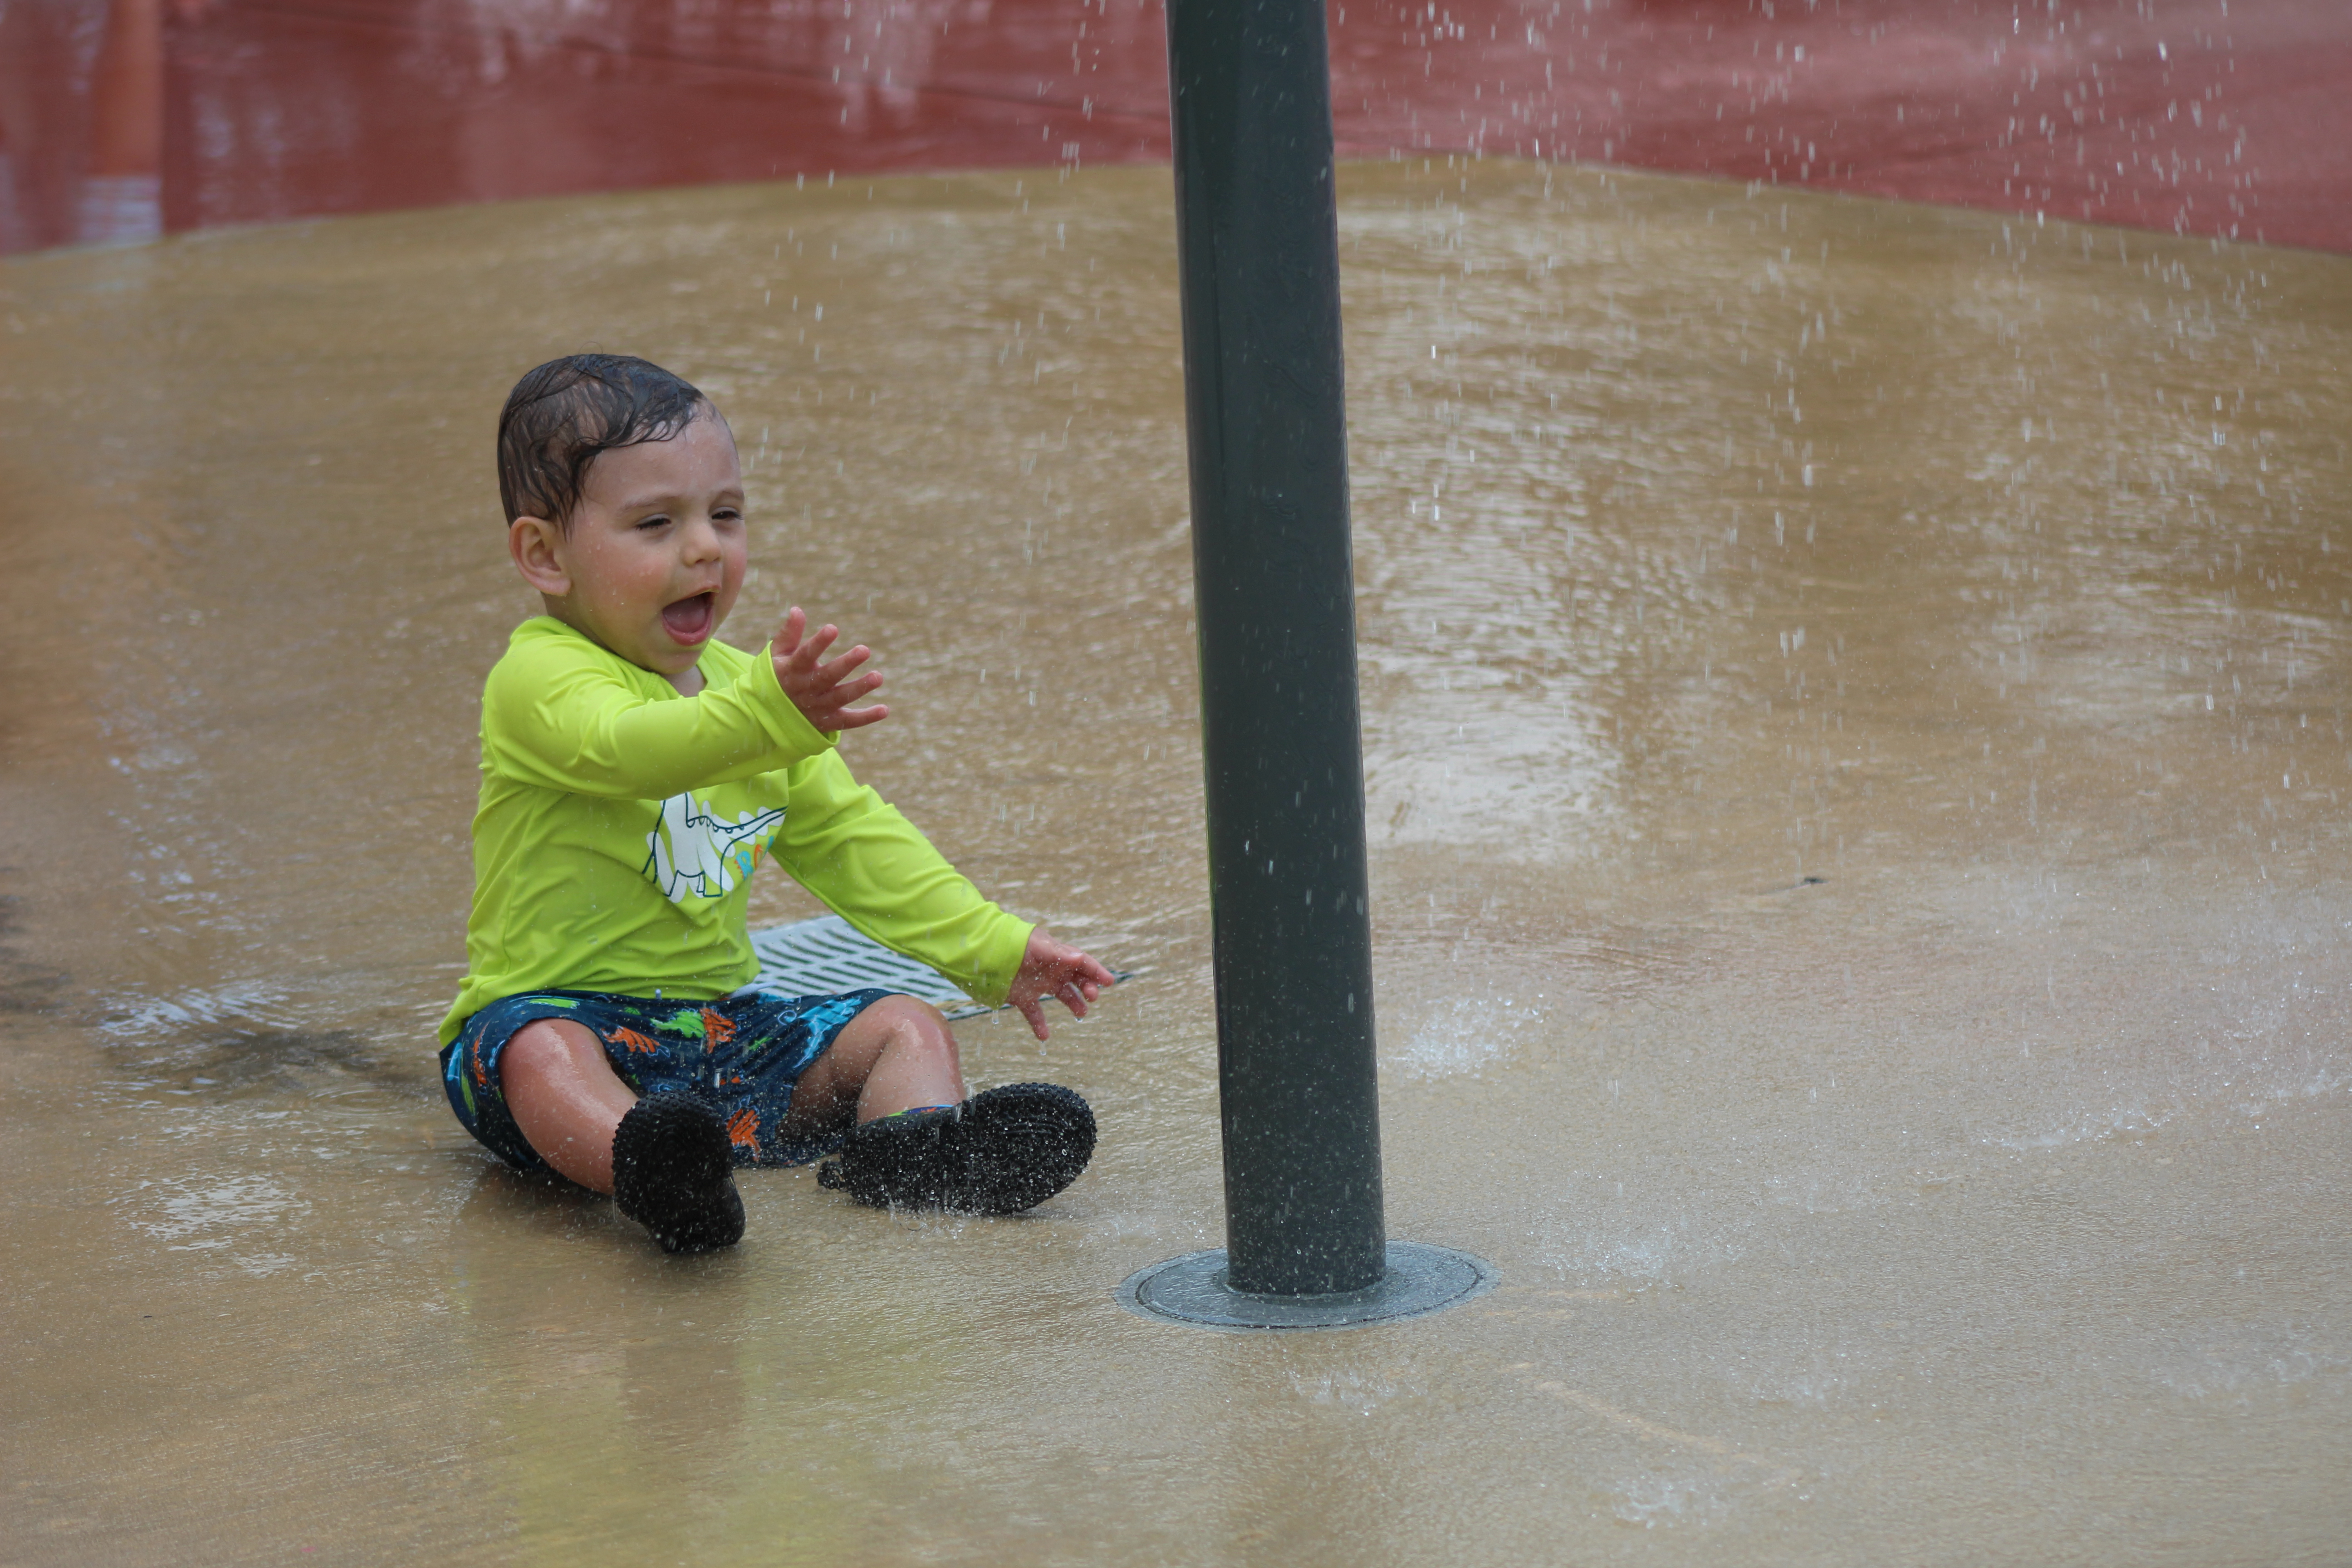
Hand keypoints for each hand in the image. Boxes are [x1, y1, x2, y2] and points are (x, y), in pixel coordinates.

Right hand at [771, 606, 887, 731]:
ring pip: (840, 698)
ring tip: (878, 677)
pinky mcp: (827, 722)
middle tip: (865, 650)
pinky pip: (848, 721)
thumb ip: (789, 634)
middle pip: (827, 677)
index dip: (819, 643)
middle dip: (846, 664)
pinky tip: (884, 709)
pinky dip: (866, 717)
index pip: (805, 655)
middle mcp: (805, 690)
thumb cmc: (778, 677)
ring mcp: (817, 707)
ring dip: (860, 688)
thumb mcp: (777, 655)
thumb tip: (797, 610)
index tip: (833, 628)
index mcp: (792, 670)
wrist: (767, 716)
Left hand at [1006, 929, 1116, 1041]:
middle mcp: (1050, 970)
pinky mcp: (1022, 997)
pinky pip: (1034, 1013)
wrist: (985, 953)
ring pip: (1061, 996)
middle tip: (1092, 997)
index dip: (1096, 971)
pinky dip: (1040, 1025)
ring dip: (1073, 1004)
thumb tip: (1079, 958)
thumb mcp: (1038, 947)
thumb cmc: (1014, 943)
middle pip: (1075, 980)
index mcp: (1056, 955)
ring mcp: (1037, 984)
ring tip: (1081, 1014)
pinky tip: (1044, 1037)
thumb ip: (1058, 954)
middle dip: (1087, 987)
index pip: (1082, 963)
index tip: (1109, 981)